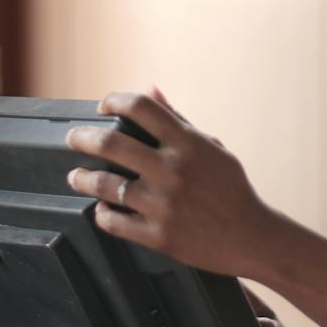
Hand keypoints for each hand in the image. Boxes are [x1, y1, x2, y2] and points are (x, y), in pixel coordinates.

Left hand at [64, 88, 285, 280]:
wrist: (252, 237)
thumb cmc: (231, 189)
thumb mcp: (211, 147)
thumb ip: (178, 119)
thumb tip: (151, 89)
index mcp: (187, 144)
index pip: (140, 107)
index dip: (114, 100)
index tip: (103, 107)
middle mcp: (173, 170)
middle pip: (111, 143)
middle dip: (83, 138)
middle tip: (74, 139)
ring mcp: (163, 205)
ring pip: (105, 185)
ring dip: (83, 178)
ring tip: (76, 176)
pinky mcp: (158, 236)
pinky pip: (114, 222)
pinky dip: (102, 214)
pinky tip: (102, 209)